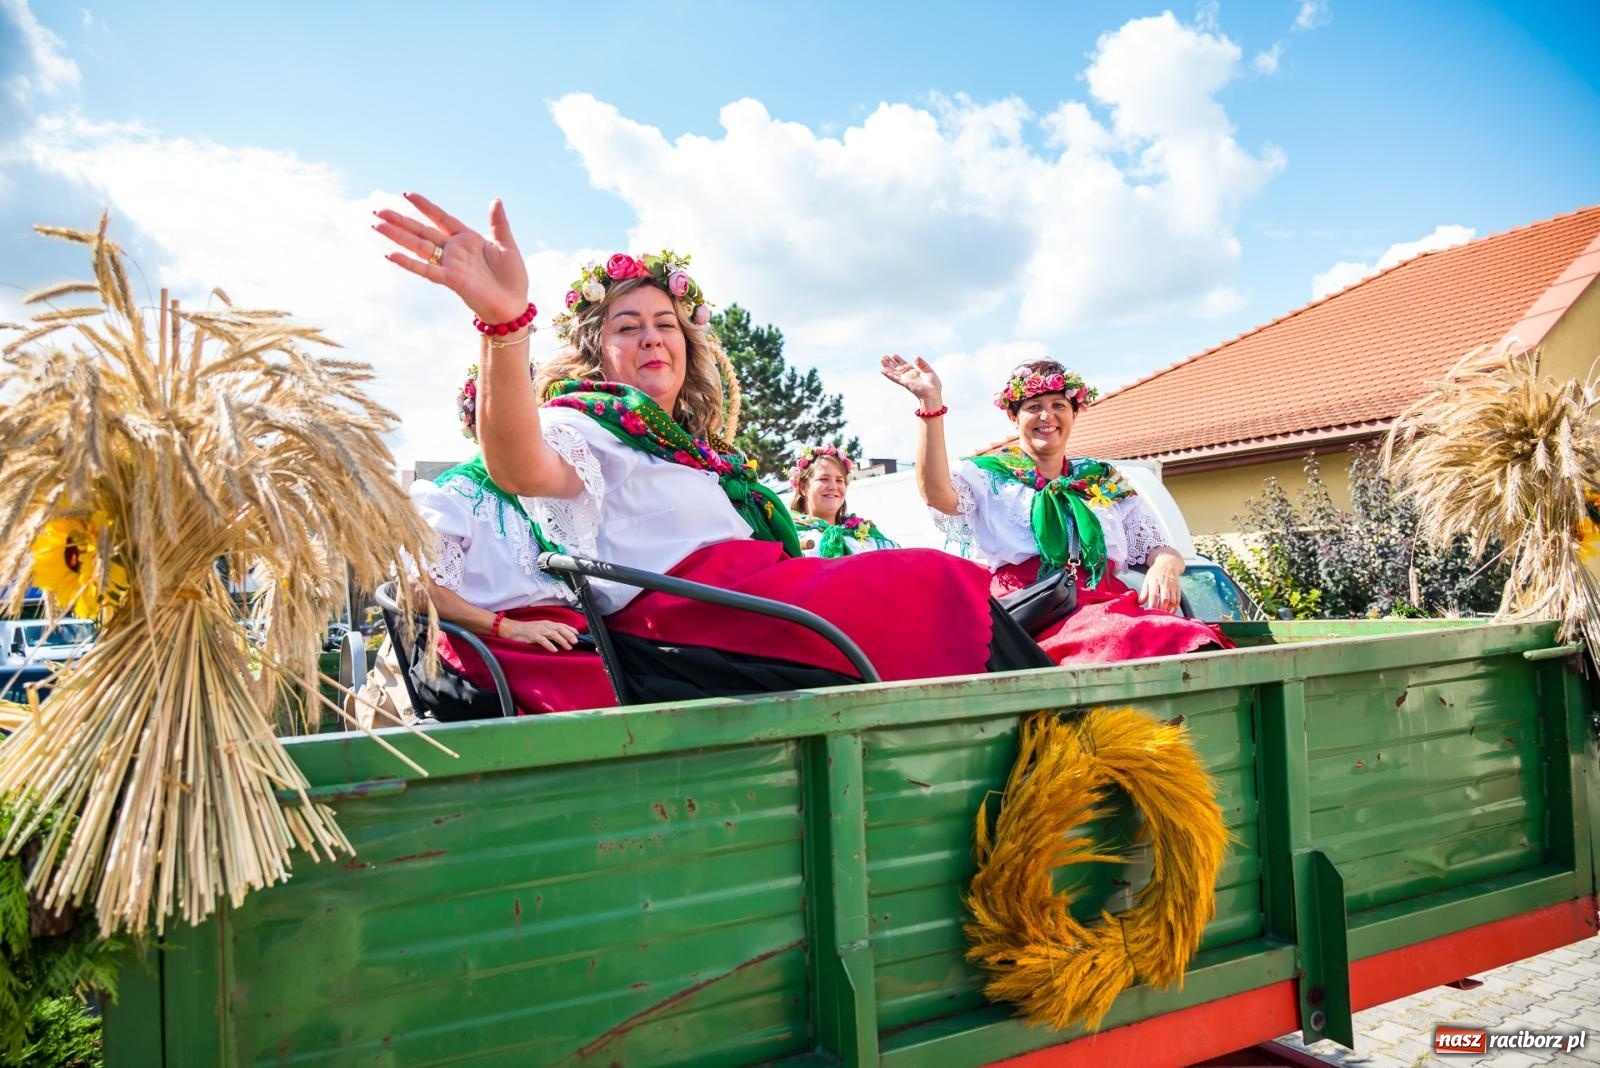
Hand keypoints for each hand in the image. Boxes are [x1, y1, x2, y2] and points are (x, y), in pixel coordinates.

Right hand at [374, 192, 528, 323]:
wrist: (514, 305)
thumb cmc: (512, 278)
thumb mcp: (507, 245)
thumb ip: (498, 223)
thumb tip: (496, 199)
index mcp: (468, 239)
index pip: (441, 218)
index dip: (425, 207)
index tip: (407, 194)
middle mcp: (455, 250)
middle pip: (422, 231)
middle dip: (400, 220)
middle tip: (378, 210)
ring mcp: (451, 264)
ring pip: (418, 247)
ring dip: (398, 236)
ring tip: (377, 225)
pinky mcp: (451, 280)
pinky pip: (426, 270)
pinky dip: (409, 263)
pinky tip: (391, 255)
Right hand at [500, 617, 580, 651]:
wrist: (512, 629)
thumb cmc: (527, 630)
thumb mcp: (541, 628)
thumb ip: (550, 632)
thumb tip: (562, 638)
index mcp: (548, 623)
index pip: (562, 625)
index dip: (571, 630)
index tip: (578, 635)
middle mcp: (545, 625)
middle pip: (560, 629)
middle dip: (569, 635)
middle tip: (576, 642)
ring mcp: (539, 630)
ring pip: (553, 634)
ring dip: (562, 640)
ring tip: (568, 647)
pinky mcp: (532, 636)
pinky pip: (543, 640)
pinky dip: (549, 645)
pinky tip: (554, 650)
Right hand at [880, 354, 943, 408]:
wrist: (933, 394)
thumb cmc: (933, 386)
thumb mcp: (929, 371)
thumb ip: (922, 364)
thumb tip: (916, 357)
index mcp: (915, 374)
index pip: (905, 366)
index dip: (899, 360)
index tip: (894, 355)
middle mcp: (908, 377)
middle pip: (898, 369)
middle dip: (891, 363)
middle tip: (883, 357)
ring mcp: (905, 380)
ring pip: (894, 372)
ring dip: (887, 366)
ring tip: (881, 360)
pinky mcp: (904, 383)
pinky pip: (894, 377)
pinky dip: (888, 374)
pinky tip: (882, 370)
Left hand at [1139, 551, 1184, 613]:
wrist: (1168, 563)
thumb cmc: (1155, 573)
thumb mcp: (1147, 580)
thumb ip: (1144, 592)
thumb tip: (1139, 603)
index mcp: (1154, 581)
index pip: (1153, 595)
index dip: (1152, 605)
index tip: (1149, 613)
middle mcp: (1165, 583)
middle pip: (1164, 599)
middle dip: (1161, 609)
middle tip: (1157, 617)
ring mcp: (1173, 586)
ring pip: (1173, 600)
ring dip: (1169, 610)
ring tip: (1164, 616)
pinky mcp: (1178, 588)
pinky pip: (1178, 600)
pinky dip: (1175, 608)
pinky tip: (1171, 613)